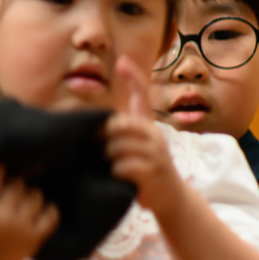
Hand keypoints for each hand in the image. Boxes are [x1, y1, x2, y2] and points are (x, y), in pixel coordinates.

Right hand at [0, 166, 59, 259]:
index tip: (0, 167)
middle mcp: (1, 218)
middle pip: (17, 183)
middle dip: (14, 182)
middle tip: (11, 187)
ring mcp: (20, 228)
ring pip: (35, 195)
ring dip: (30, 194)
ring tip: (23, 200)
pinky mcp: (34, 239)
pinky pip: (51, 215)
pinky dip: (49, 209)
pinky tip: (40, 210)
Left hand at [105, 56, 187, 215]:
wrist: (169, 198)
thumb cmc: (142, 172)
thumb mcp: (132, 149)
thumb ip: (117, 136)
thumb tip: (90, 128)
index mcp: (147, 126)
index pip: (142, 95)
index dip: (133, 77)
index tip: (122, 61)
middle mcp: (154, 134)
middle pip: (117, 125)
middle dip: (102, 140)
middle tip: (99, 154)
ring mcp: (155, 152)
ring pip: (117, 147)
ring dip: (107, 160)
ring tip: (110, 169)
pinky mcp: (153, 170)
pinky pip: (123, 166)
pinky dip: (115, 173)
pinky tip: (118, 179)